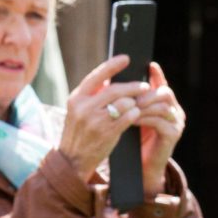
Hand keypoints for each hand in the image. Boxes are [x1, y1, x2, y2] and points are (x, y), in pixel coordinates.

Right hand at [58, 55, 155, 181]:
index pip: (96, 76)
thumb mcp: (77, 111)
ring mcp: (95, 121)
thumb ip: (91, 96)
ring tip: (139, 103)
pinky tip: (136, 113)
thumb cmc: (79, 132)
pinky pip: (127, 118)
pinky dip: (134, 113)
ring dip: (135, 102)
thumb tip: (110, 78)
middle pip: (115, 89)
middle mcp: (84, 107)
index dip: (112, 65)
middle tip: (145, 86)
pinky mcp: (106, 133)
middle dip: (133, 87)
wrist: (72, 160)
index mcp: (76, 98)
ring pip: (123, 103)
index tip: (126, 58)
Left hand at [138, 62, 185, 194]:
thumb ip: (132, 101)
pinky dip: (144, 119)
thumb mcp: (133, 117)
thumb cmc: (135, 142)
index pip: (163, 84)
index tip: (149, 65)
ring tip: (128, 107)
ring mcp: (176, 123)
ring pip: (162, 105)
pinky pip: (160, 121)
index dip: (157, 74)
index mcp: (167, 105)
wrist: (142, 168)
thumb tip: (117, 82)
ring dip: (143, 106)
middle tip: (130, 96)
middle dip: (146, 93)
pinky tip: (132, 119)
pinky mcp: (173, 135)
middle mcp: (175, 112)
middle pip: (165, 92)